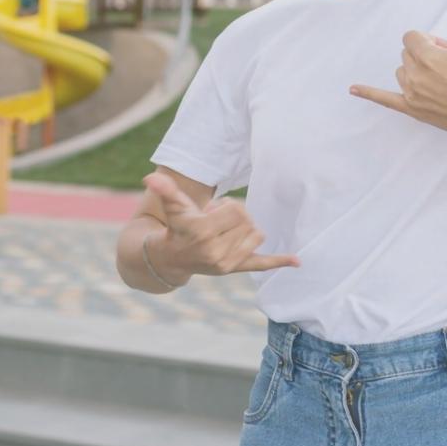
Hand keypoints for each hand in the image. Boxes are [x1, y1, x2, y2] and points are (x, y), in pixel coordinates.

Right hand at [142, 172, 299, 277]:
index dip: (228, 206)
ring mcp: (227, 263)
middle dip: (236, 215)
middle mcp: (216, 251)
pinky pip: (261, 264)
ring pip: (256, 235)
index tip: (215, 211)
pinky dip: (280, 261)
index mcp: (203, 232)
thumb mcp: (172, 206)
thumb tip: (149, 176)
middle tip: (219, 221)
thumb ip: (164, 190)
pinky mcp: (236, 269)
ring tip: (226, 231)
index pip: (237, 210)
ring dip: (246, 228)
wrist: (171, 258)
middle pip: (248, 221)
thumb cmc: (176, 225)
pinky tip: (297, 261)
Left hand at [349, 0, 446, 138]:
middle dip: (424, 54)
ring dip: (415, 70)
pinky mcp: (413, 109)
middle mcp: (416, 76)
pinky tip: (353, 89)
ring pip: (401, 71)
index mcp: (428, 57)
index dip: (429, 41)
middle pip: (406, 53)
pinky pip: (385, 100)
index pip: (411, 37)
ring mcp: (413, 94)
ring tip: (441, 78)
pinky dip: (369, 93)